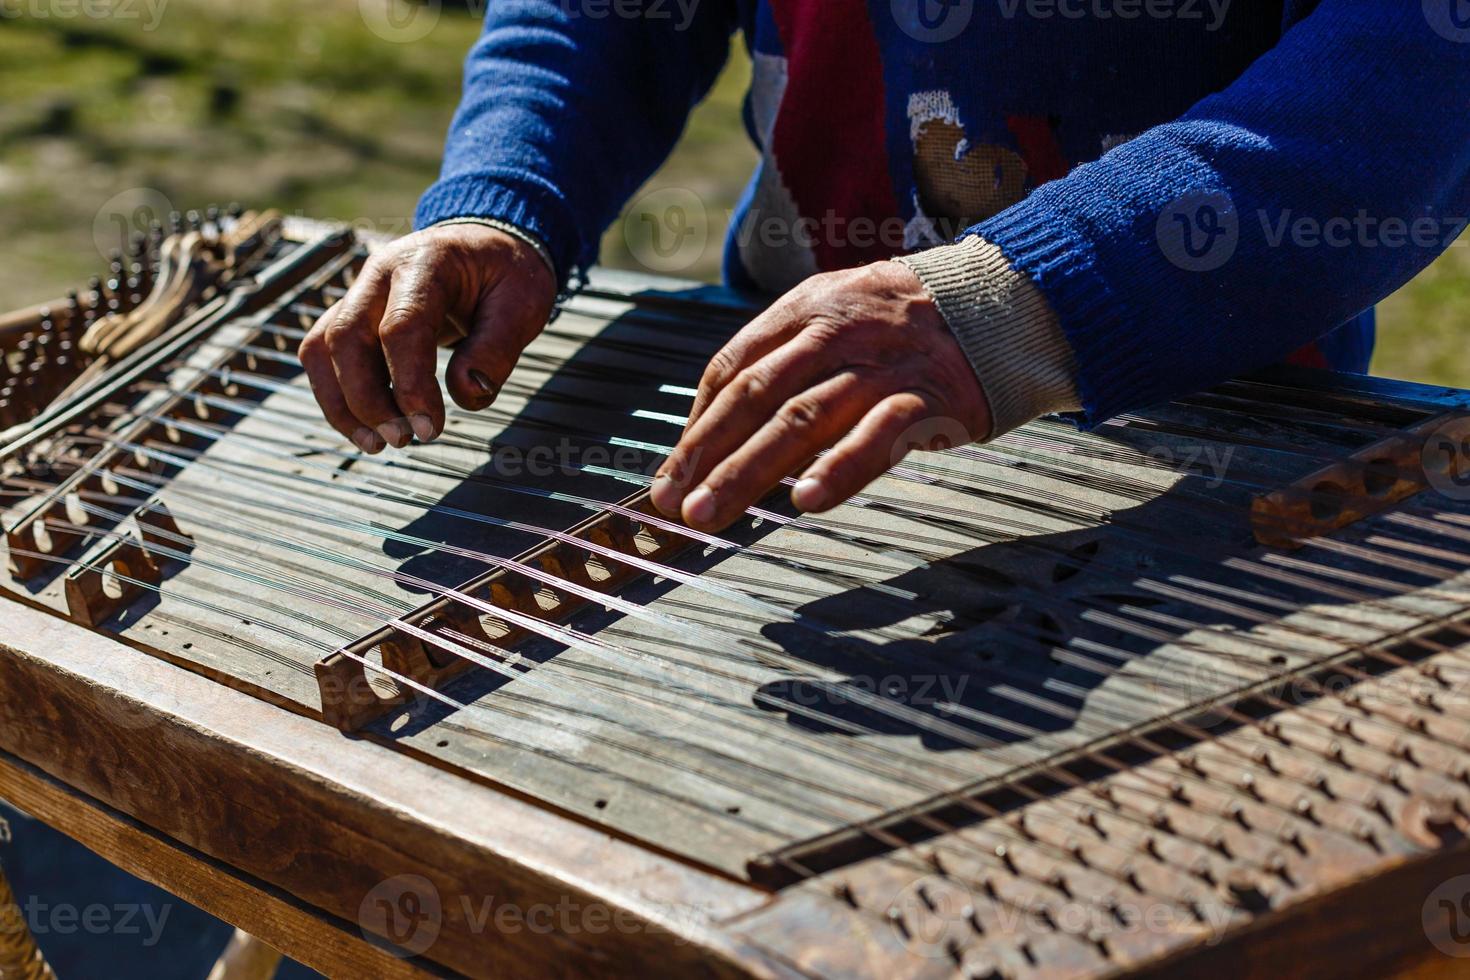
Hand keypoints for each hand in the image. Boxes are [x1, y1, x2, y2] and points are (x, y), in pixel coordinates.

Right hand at [299, 223, 554, 451]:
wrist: (486, 247)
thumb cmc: (506, 275)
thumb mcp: (523, 304)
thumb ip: (496, 349)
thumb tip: (466, 395)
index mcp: (426, 262)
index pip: (401, 327)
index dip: (410, 384)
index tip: (430, 428)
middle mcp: (380, 273)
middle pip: (347, 337)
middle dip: (368, 399)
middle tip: (403, 440)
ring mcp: (360, 293)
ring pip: (323, 348)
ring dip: (342, 403)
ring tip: (378, 444)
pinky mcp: (353, 315)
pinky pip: (323, 355)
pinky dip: (336, 396)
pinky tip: (365, 428)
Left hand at [650, 261, 990, 531]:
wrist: (1004, 303)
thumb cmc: (907, 325)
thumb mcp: (840, 313)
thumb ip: (787, 357)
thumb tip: (724, 424)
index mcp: (807, 309)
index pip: (734, 365)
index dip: (698, 421)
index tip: (674, 470)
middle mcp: (836, 331)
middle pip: (754, 395)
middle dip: (704, 452)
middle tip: (670, 502)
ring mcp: (880, 365)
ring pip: (800, 419)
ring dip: (747, 470)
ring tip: (710, 512)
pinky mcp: (927, 399)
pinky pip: (877, 436)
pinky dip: (841, 468)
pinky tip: (807, 501)